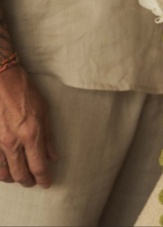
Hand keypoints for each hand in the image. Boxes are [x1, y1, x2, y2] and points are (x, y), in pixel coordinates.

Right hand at [0, 65, 58, 187]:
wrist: (1, 82)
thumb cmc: (25, 93)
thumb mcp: (44, 112)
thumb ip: (48, 137)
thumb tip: (54, 156)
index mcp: (31, 135)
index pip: (38, 166)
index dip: (43, 178)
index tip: (46, 183)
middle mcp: (13, 142)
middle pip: (20, 173)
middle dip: (28, 181)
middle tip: (32, 182)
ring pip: (3, 171)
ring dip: (12, 177)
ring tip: (18, 177)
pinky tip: (4, 170)